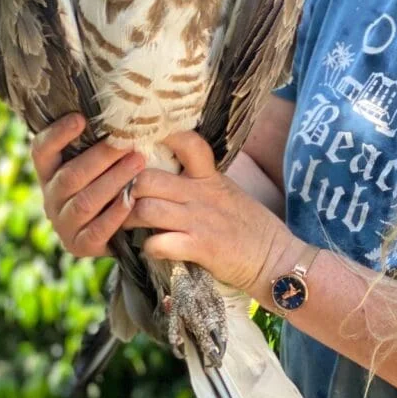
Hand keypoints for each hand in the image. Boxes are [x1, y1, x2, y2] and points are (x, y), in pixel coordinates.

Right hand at [31, 113, 144, 257]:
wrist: (122, 230)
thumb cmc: (114, 182)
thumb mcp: (102, 161)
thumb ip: (101, 140)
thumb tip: (123, 107)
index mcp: (50, 172)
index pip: (42, 151)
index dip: (57, 135)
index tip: (79, 118)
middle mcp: (51, 197)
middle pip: (71, 175)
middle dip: (101, 157)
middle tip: (128, 143)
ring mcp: (64, 223)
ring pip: (85, 201)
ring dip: (113, 181)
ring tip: (139, 163)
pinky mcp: (79, 245)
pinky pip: (97, 231)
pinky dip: (115, 215)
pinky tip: (132, 200)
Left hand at [122, 131, 296, 294]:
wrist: (275, 258)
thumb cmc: (251, 226)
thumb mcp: (227, 192)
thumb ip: (201, 180)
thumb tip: (170, 171)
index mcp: (210, 177)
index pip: (187, 143)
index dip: (162, 139)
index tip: (142, 146)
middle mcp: (202, 193)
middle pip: (148, 178)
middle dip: (127, 189)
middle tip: (121, 201)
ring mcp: (199, 220)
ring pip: (146, 209)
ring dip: (129, 220)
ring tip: (127, 227)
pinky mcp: (200, 248)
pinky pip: (159, 243)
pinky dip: (148, 248)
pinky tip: (151, 249)